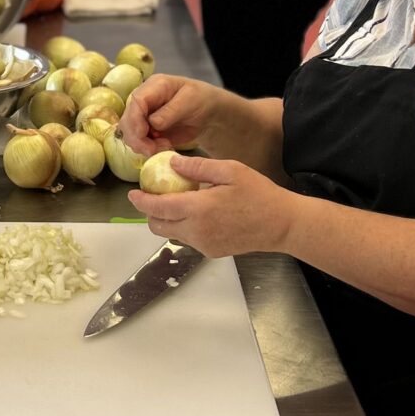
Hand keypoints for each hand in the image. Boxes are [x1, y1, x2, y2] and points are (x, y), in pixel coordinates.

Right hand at [116, 73, 228, 156]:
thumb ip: (171, 111)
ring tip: (162, 147)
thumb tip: (153, 123)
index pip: (136, 101)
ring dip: (142, 145)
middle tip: (151, 149)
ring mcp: (143, 116)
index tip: (142, 134)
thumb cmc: (201, 99)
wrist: (207, 112)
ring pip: (130, 133)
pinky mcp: (147, 130)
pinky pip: (139, 142)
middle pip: (127, 119)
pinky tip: (162, 148)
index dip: (134, 118)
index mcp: (154, 86)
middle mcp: (144, 100)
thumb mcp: (190, 100)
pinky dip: (147, 149)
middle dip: (136, 137)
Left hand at [127, 155, 292, 257]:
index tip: (132, 194)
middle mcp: (197, 231)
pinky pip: (188, 240)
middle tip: (154, 197)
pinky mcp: (212, 252)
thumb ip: (197, 168)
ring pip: (172, 234)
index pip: (157, 208)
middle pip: (158, 226)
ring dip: (167, 220)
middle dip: (150, 213)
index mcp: (198, 209)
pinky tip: (198, 214)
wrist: (282, 224)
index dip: (140, 201)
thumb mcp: (230, 170)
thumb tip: (171, 163)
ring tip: (178, 203)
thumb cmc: (259, 193)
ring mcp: (204, 245)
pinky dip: (184, 228)